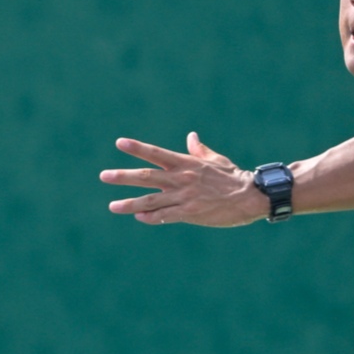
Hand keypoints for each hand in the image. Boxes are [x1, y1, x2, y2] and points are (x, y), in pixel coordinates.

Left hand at [100, 134, 266, 226]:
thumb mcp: (215, 159)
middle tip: (104, 176)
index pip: (155, 153)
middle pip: (146, 177)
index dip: (137, 148)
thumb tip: (191, 136)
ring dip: (129, 203)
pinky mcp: (190, 213)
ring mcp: (184, 196)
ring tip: (112, 206)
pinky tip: (138, 217)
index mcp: (185, 163)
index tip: (119, 143)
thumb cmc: (233, 177)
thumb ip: (198, 150)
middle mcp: (180, 178)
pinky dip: (150, 217)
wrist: (250, 196)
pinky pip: (164, 216)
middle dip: (123, 176)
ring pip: (150, 200)